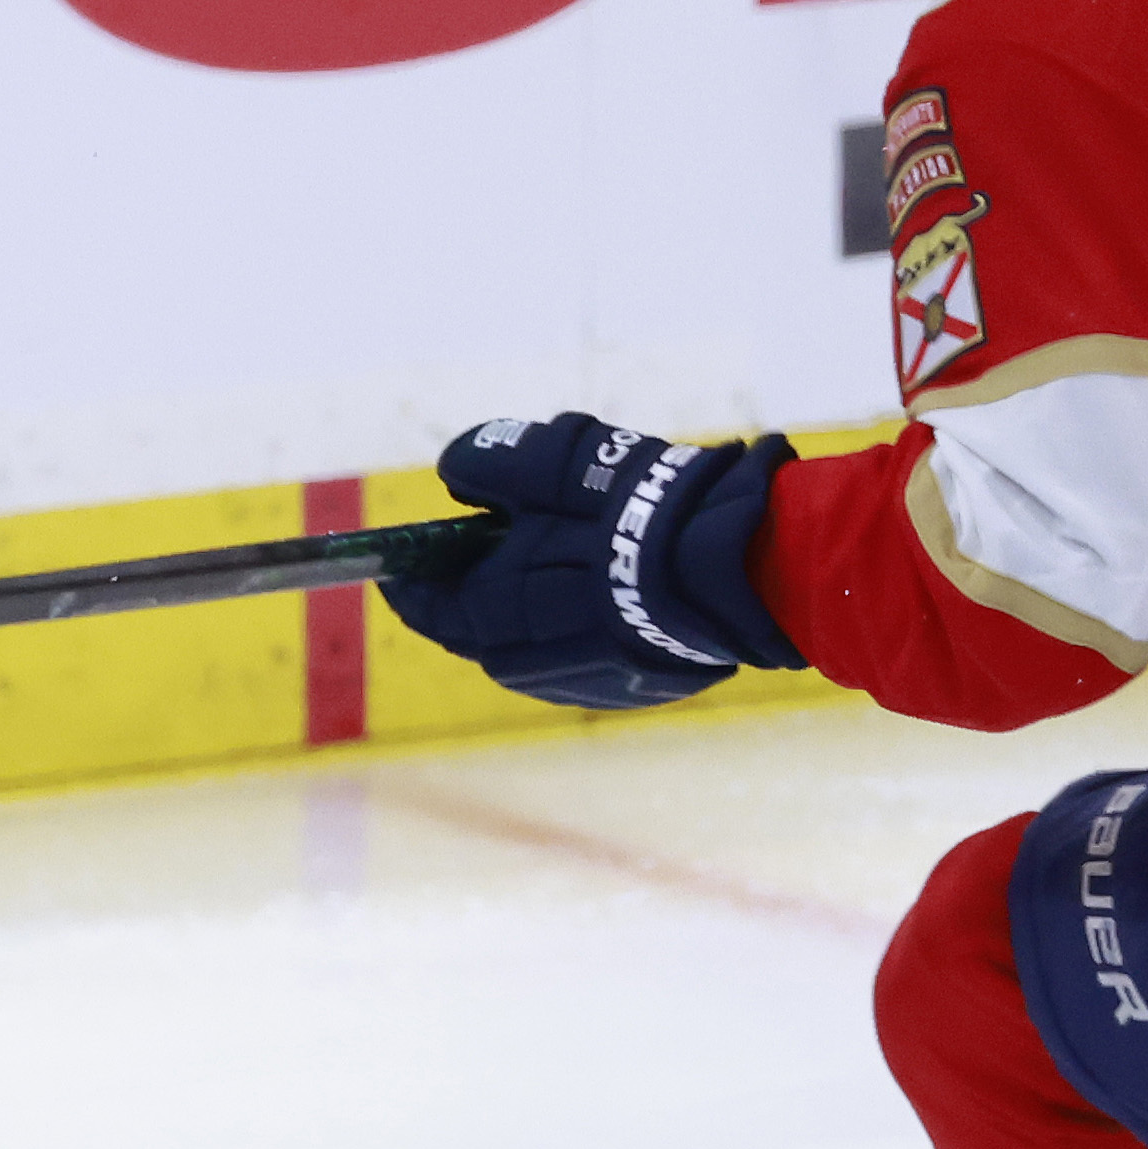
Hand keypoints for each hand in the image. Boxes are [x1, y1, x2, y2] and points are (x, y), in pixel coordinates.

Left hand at [382, 414, 799, 710]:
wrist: (736, 563)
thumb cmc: (628, 508)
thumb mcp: (542, 460)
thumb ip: (484, 463)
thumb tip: (456, 474)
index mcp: (488, 613)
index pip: (425, 602)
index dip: (415, 572)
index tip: (410, 555)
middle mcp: (523, 662)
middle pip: (481, 623)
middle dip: (486, 580)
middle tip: (507, 537)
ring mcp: (580, 682)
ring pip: (538, 638)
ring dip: (545, 600)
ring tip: (582, 550)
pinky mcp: (632, 687)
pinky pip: (590, 651)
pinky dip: (591, 620)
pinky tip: (623, 582)